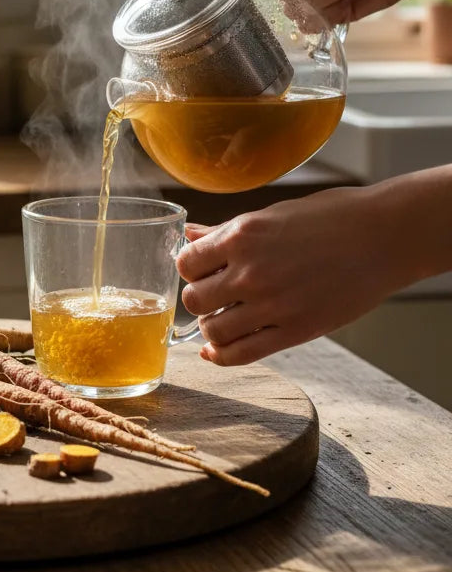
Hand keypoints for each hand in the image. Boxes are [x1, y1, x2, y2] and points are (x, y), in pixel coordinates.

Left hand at [174, 185, 421, 365]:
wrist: (384, 237)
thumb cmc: (330, 218)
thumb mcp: (270, 215)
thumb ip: (225, 231)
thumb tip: (189, 234)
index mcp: (241, 236)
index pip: (186, 263)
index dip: (190, 268)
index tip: (203, 269)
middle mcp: (250, 272)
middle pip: (193, 300)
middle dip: (198, 299)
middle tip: (214, 295)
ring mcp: (272, 305)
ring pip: (213, 331)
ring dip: (211, 327)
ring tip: (225, 317)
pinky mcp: (295, 331)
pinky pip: (242, 354)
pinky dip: (221, 356)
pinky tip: (215, 351)